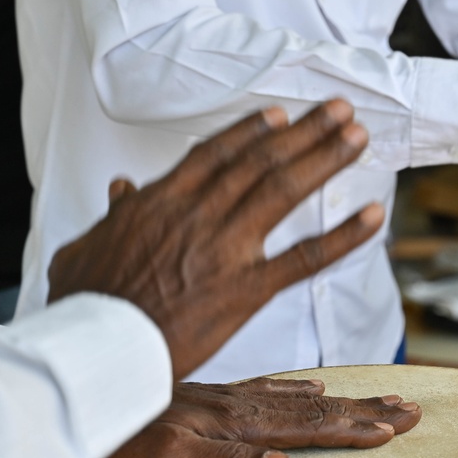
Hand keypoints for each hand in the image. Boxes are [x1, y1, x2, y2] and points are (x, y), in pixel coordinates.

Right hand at [48, 101, 381, 378]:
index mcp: (161, 202)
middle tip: (337, 110)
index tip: (279, 115)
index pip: (214, 154)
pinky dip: (344, 236)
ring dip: (324, 159)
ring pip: (283, 190)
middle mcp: (199, 214)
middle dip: (303, 132)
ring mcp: (227, 248)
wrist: (100, 348)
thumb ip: (112, 216)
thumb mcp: (84, 249)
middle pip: (259, 161)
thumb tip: (120, 189)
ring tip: (356, 137)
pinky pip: (306, 257)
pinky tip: (373, 216)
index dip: (250, 131)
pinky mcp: (248, 288)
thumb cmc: (86, 305)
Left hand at [100, 378, 423, 457]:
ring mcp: (232, 397)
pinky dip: (301, 387)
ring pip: (302, 397)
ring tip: (383, 397)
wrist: (89, 393)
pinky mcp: (217, 394)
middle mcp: (243, 406)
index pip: (309, 427)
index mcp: (240, 423)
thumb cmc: (124, 434)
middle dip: (368, 411)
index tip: (393, 430)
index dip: (353, 430)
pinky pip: (270, 386)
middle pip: (320, 408)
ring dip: (347, 399)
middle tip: (412, 409)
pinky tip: (317, 385)